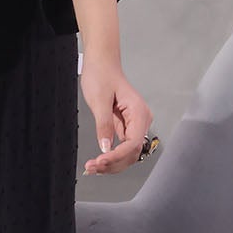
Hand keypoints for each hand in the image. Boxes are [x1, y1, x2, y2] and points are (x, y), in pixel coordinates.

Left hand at [79, 55, 152, 175]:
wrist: (101, 64)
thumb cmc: (102, 75)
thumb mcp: (99, 100)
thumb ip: (104, 125)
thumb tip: (105, 147)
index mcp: (139, 112)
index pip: (133, 143)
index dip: (117, 156)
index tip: (100, 161)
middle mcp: (141, 120)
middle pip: (132, 152)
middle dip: (113, 163)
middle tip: (91, 168)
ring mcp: (134, 124)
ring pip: (127, 153)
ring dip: (112, 163)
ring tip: (92, 167)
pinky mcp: (126, 126)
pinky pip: (122, 146)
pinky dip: (110, 156)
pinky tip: (98, 161)